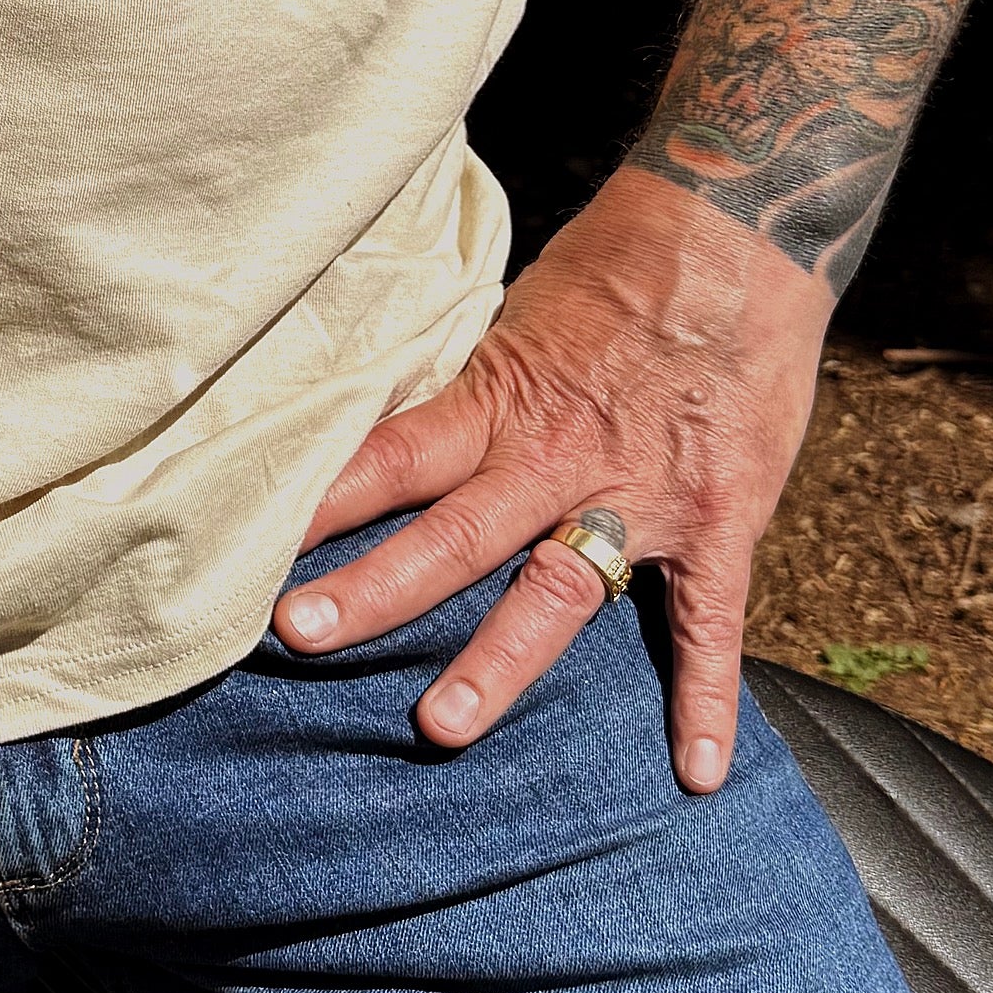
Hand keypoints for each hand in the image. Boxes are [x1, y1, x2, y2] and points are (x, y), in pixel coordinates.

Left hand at [274, 167, 829, 791]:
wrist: (741, 221)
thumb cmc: (621, 260)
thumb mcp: (521, 312)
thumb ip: (473, 390)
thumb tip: (393, 429)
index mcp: (503, 399)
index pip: (393, 455)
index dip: (324, 500)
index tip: (250, 540)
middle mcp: (561, 455)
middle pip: (453, 535)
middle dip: (375, 590)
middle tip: (299, 636)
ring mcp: (643, 495)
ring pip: (556, 590)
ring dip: (498, 661)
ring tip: (439, 726)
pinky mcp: (721, 515)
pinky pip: (710, 618)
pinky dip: (706, 696)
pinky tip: (695, 771)